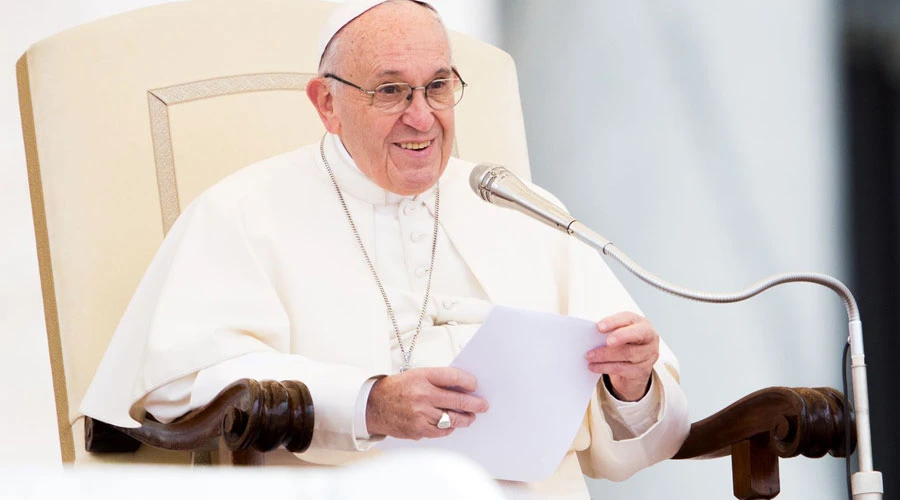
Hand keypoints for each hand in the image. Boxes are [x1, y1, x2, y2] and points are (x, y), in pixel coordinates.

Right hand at [366, 367, 489, 439]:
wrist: (374, 405)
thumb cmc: (397, 389)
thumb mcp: (417, 375)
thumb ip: (438, 380)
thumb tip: (463, 387)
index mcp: (423, 377)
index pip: (453, 377)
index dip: (468, 382)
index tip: (475, 386)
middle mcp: (423, 395)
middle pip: (457, 400)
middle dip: (474, 404)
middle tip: (483, 405)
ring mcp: (421, 414)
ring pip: (452, 418)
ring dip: (465, 418)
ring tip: (470, 417)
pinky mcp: (418, 429)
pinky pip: (442, 430)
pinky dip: (449, 427)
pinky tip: (451, 424)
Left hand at [586, 312, 658, 401]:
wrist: (636, 364)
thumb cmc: (625, 343)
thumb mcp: (620, 333)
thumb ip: (610, 331)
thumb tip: (590, 334)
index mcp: (641, 323)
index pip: (629, 318)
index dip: (614, 321)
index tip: (599, 327)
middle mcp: (649, 337)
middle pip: (636, 335)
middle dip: (619, 337)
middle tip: (605, 342)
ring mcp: (649, 355)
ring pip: (628, 354)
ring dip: (605, 355)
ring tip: (589, 356)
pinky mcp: (643, 370)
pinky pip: (622, 369)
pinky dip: (605, 367)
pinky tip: (594, 367)